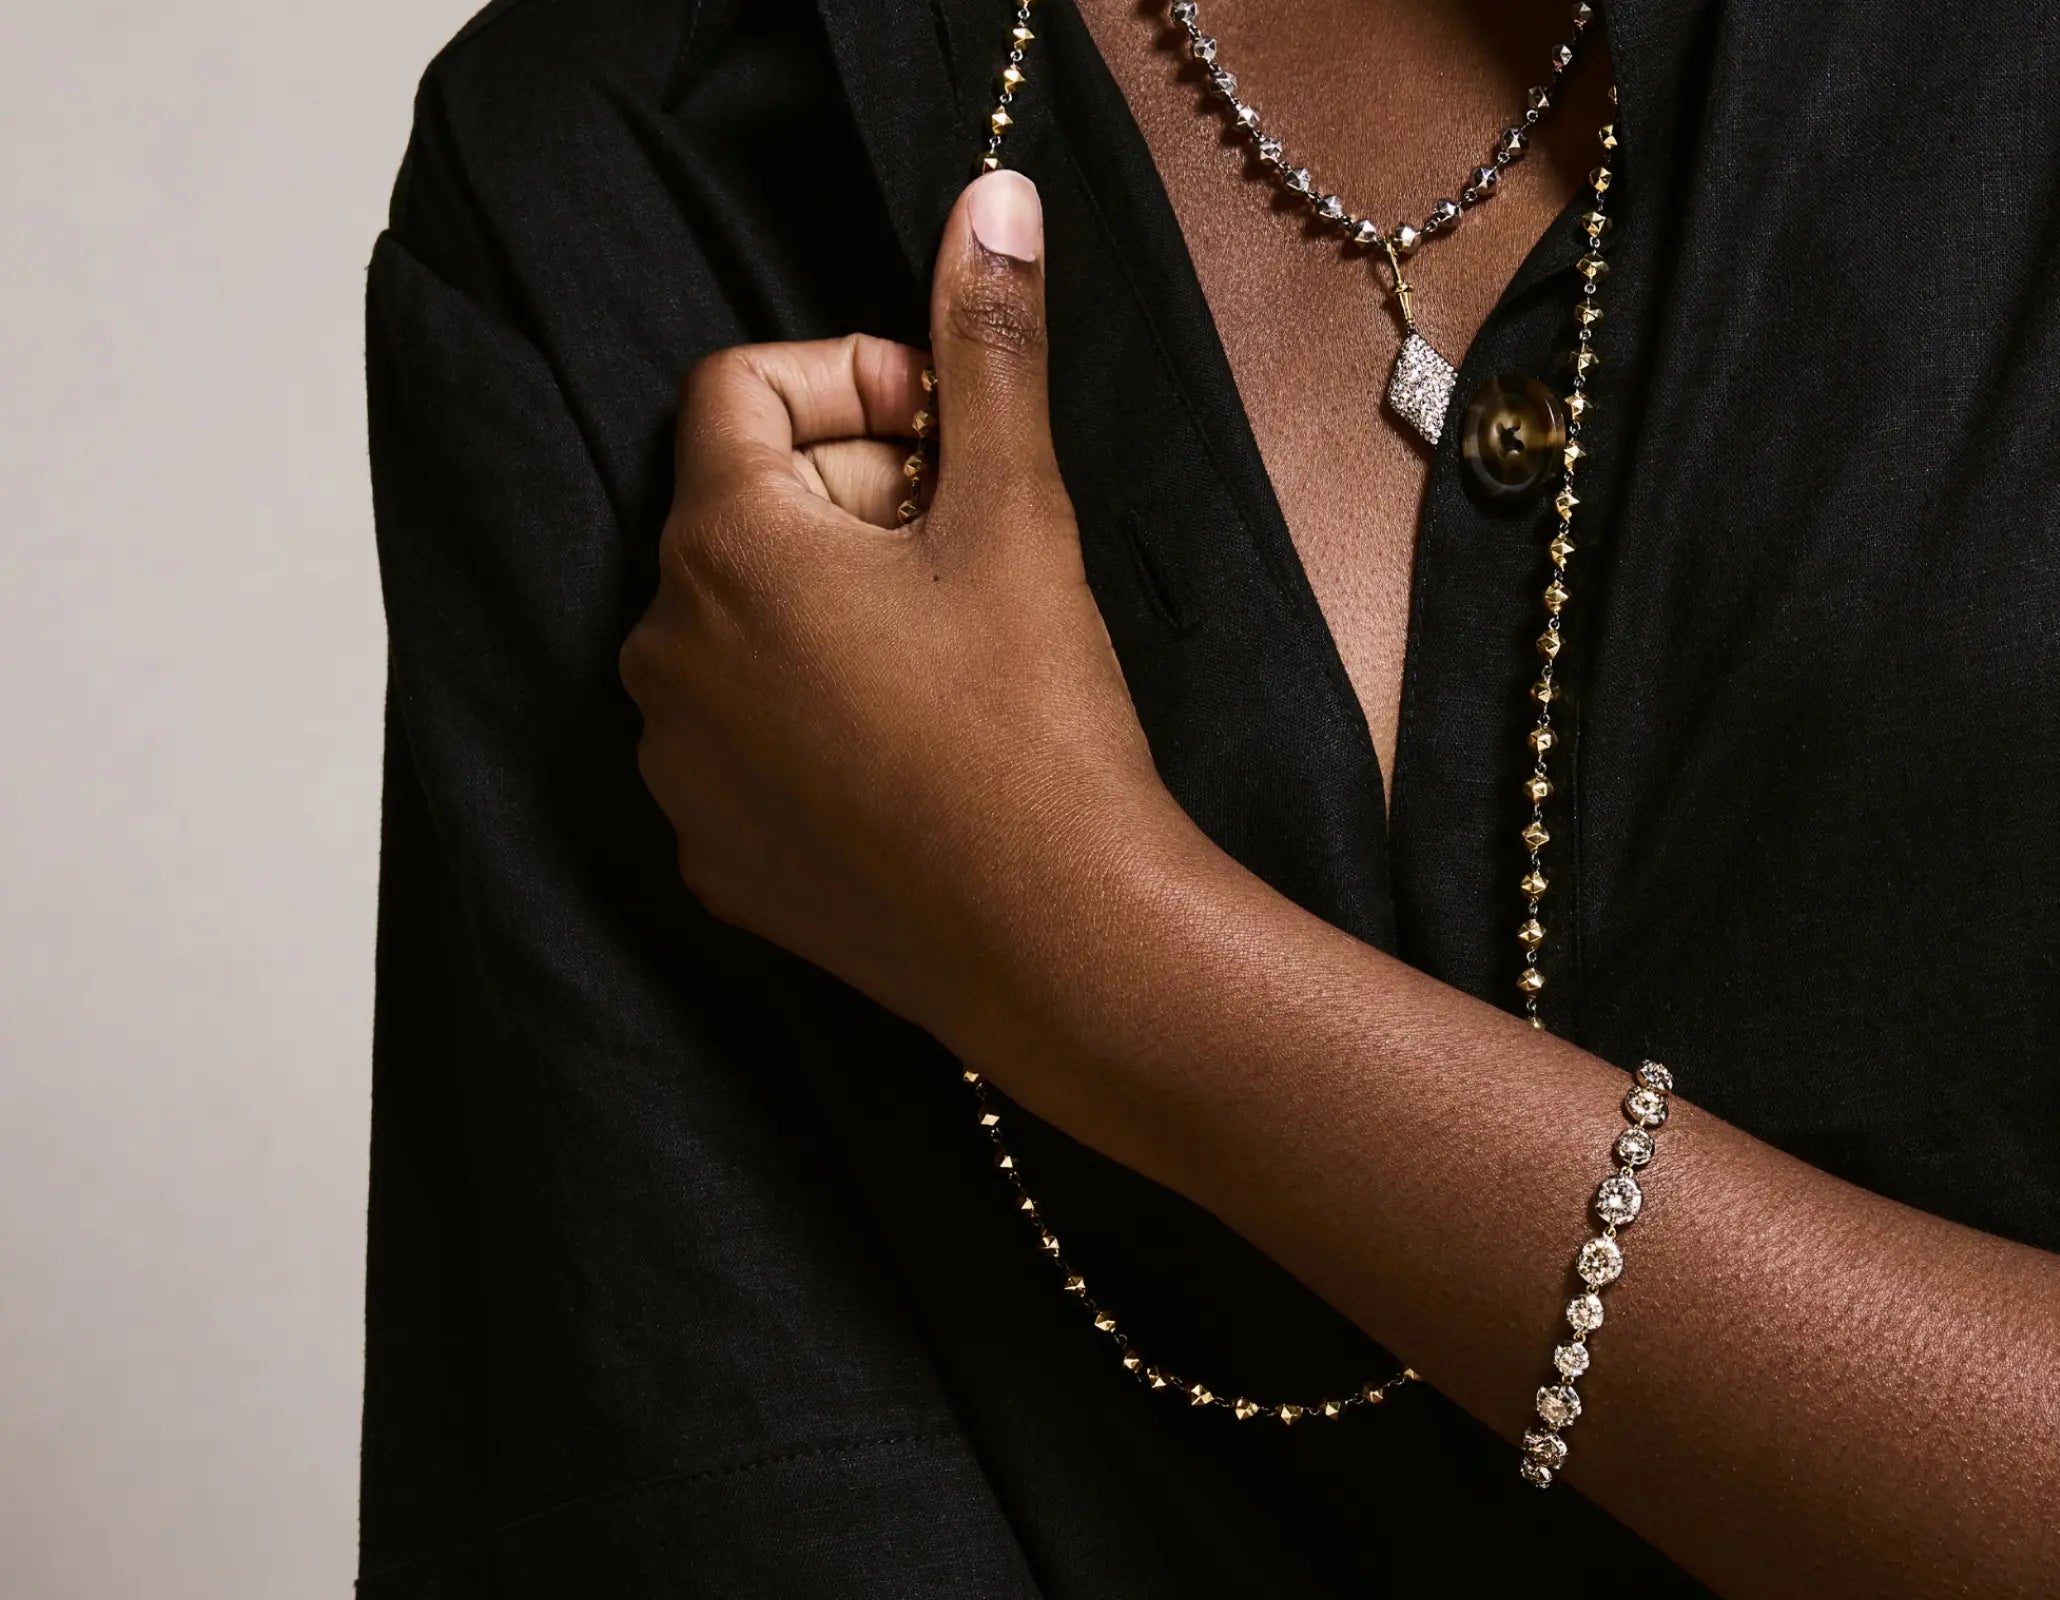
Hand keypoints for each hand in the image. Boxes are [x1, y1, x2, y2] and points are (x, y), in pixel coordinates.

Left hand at [620, 171, 1180, 1072]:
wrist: (1061, 943)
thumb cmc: (1035, 725)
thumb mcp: (1017, 510)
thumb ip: (986, 345)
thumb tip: (992, 199)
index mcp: (720, 549)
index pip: (740, 391)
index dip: (854, 386)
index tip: (950, 438)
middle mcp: (661, 652)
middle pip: (744, 508)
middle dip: (858, 499)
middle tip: (976, 547)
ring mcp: (677, 768)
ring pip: (743, 629)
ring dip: (836, 610)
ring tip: (955, 657)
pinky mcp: (713, 858)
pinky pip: (746, 742)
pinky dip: (817, 721)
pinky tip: (922, 752)